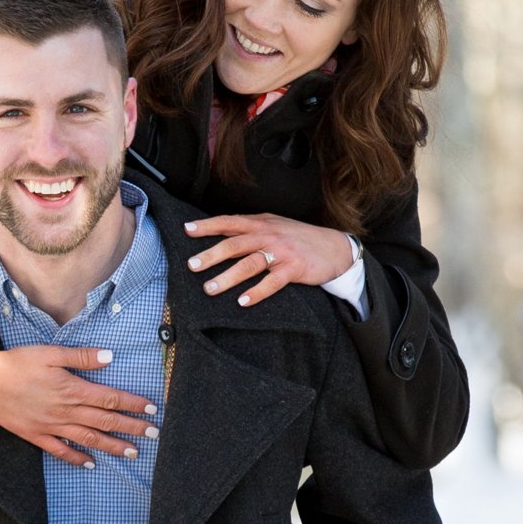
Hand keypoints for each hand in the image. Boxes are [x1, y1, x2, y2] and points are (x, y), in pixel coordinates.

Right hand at [0, 337, 157, 465]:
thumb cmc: (18, 363)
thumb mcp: (50, 353)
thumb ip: (81, 357)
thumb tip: (109, 357)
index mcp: (72, 389)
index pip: (110, 398)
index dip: (132, 404)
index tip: (151, 409)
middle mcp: (65, 411)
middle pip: (105, 421)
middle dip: (132, 427)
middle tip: (153, 434)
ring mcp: (51, 426)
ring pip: (88, 439)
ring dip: (112, 446)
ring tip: (132, 453)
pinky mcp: (37, 436)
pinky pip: (60, 451)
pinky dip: (77, 459)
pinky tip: (91, 464)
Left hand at [185, 214, 357, 305]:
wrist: (335, 247)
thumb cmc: (299, 238)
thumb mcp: (274, 227)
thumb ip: (250, 230)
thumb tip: (219, 237)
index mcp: (261, 223)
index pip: (229, 221)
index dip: (208, 225)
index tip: (187, 230)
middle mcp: (268, 234)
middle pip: (234, 243)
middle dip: (210, 254)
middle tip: (191, 266)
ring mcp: (282, 251)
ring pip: (249, 263)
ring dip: (227, 277)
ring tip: (209, 288)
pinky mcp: (294, 269)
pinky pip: (272, 282)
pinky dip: (256, 292)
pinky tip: (242, 301)